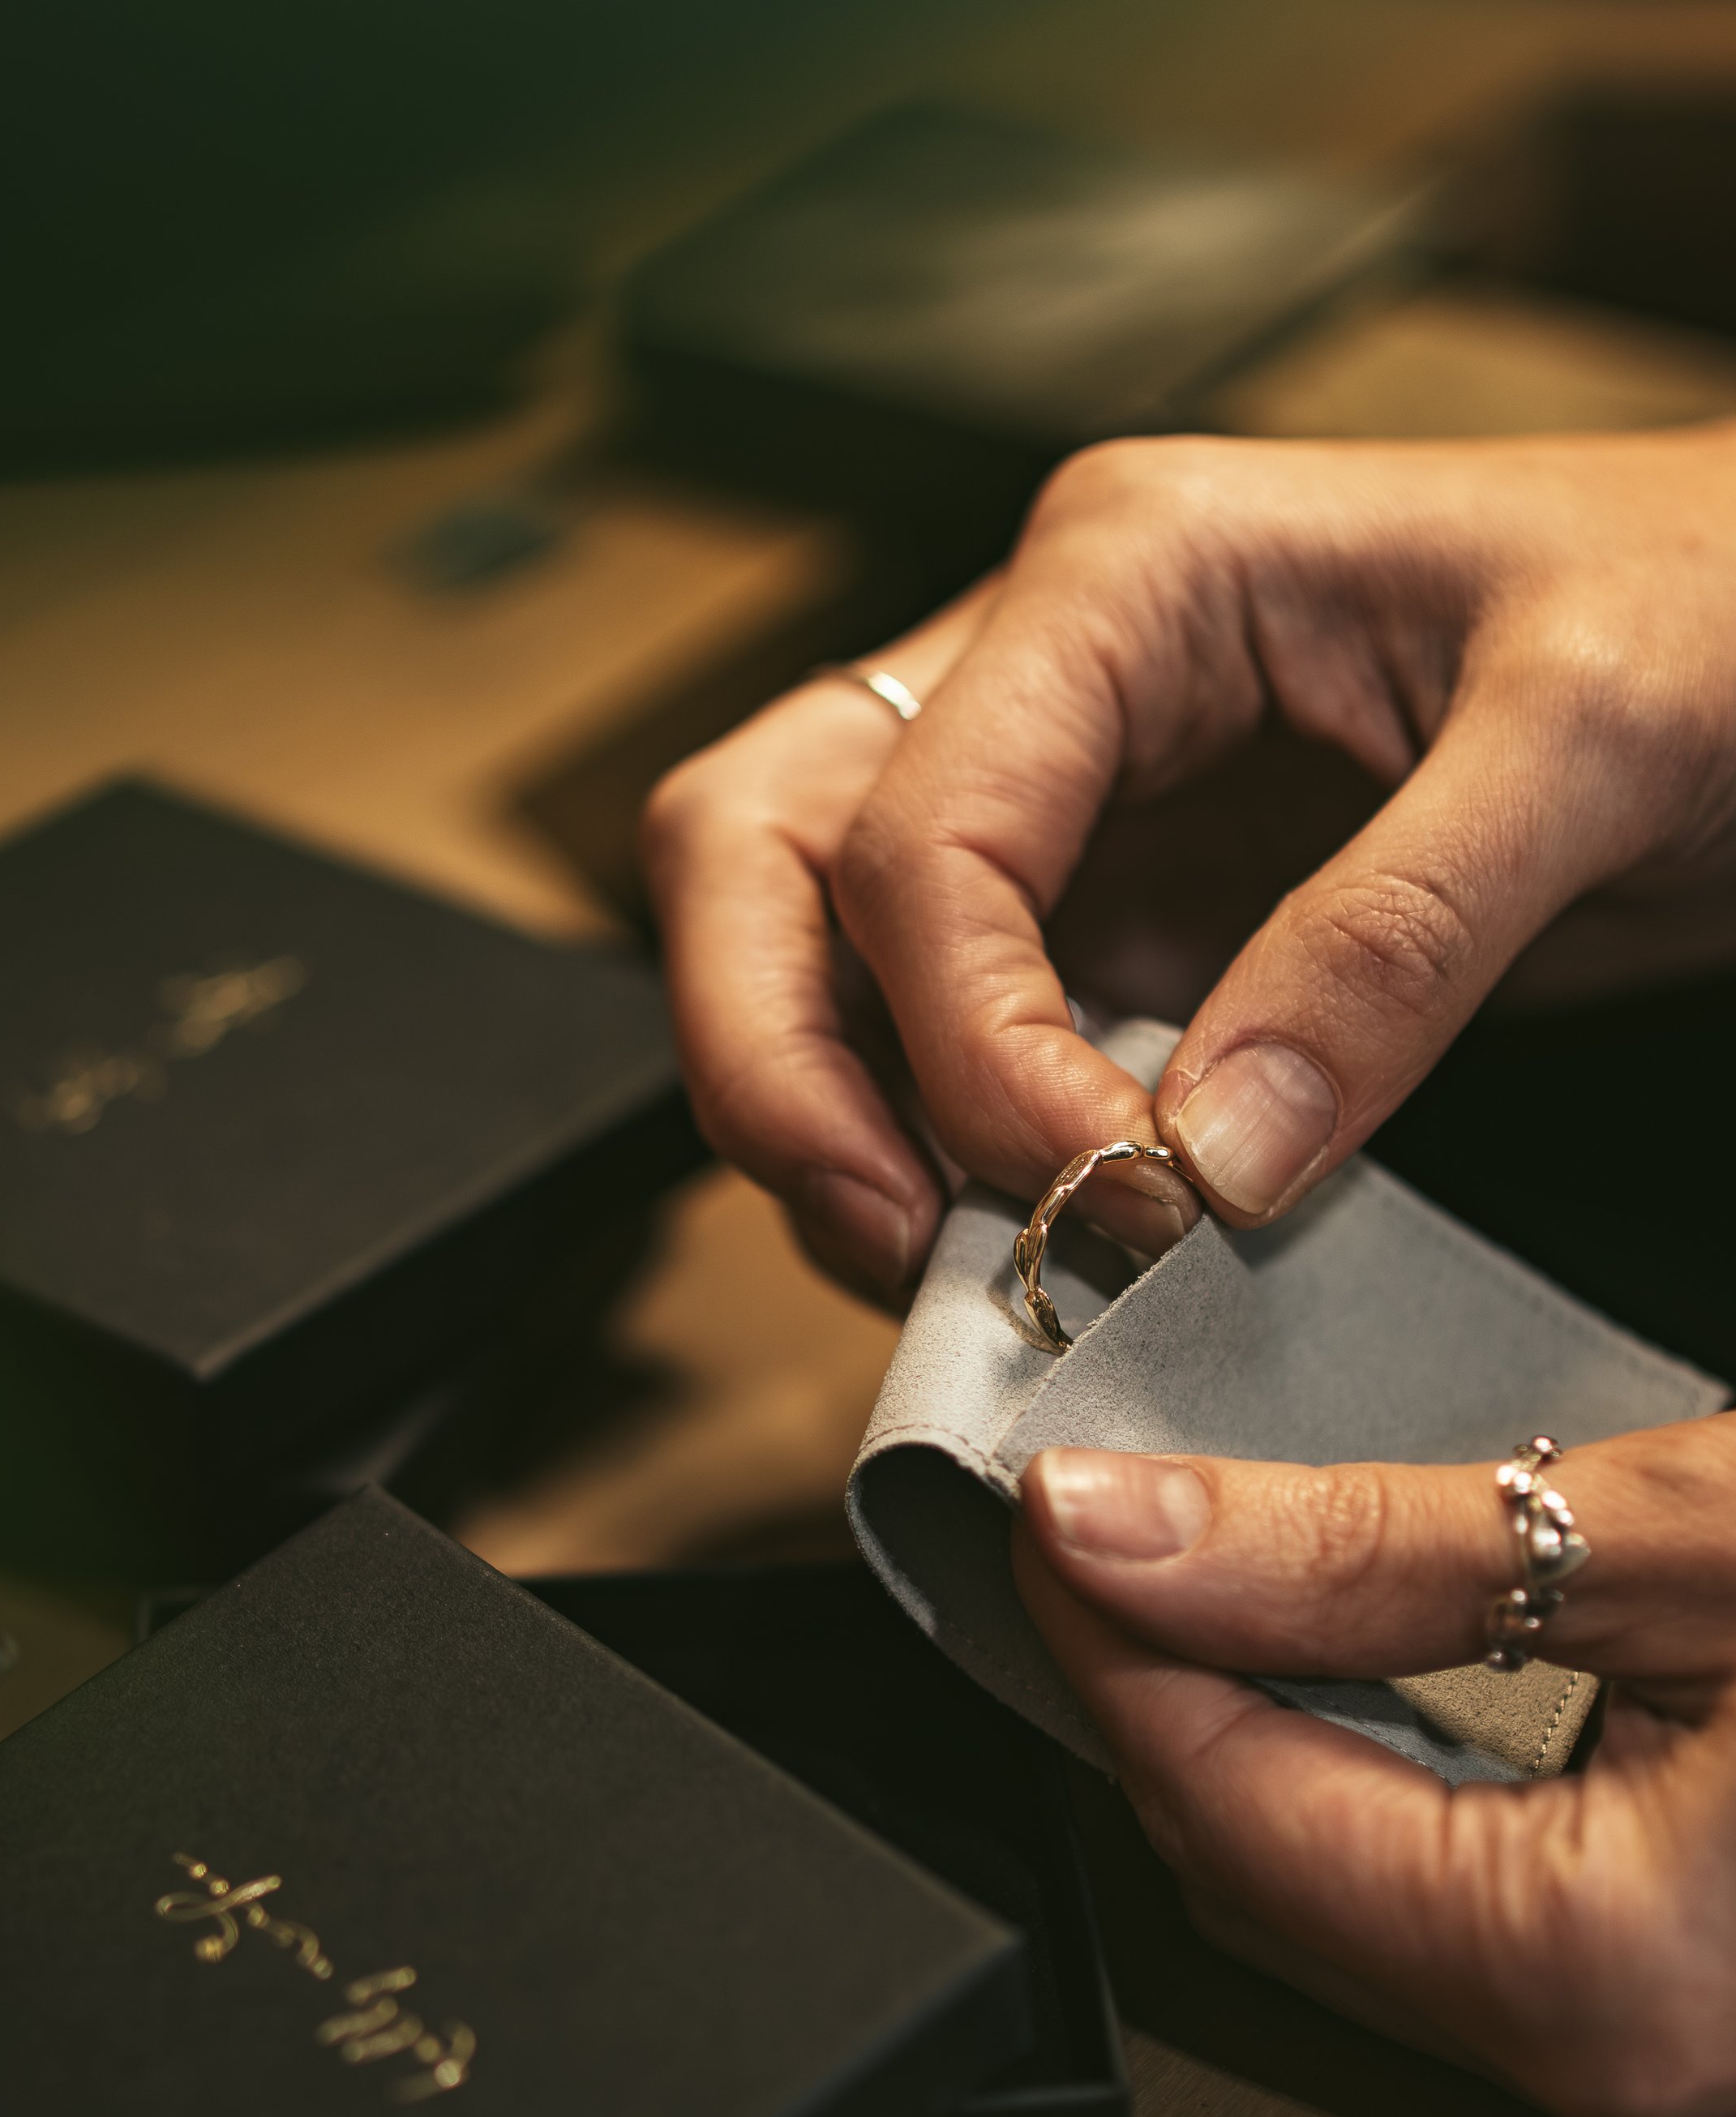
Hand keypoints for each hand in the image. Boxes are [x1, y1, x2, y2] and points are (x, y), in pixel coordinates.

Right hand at [645, 426, 1735, 1300]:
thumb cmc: (1727, 604)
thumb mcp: (1601, 736)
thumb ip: (1399, 937)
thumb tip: (1208, 1154)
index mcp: (1132, 571)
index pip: (922, 829)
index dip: (963, 1041)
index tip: (1097, 1193)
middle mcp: (1049, 670)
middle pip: (756, 851)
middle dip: (779, 1065)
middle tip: (896, 1245)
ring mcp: (1066, 799)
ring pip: (805, 947)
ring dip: (830, 1120)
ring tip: (952, 1268)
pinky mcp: (1113, 912)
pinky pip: (937, 1033)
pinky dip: (935, 1145)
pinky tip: (1018, 1234)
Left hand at [1010, 1415, 1735, 2116]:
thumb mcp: (1697, 1541)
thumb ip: (1382, 1552)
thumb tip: (1121, 1530)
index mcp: (1609, 1983)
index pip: (1233, 1814)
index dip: (1110, 1647)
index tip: (1043, 1514)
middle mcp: (1630, 2075)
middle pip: (1270, 1892)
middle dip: (1163, 1702)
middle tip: (1099, 1532)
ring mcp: (1669, 2072)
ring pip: (1354, 1925)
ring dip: (1262, 1755)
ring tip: (1203, 1586)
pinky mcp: (1694, 2023)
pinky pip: (1465, 1937)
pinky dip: (1383, 1807)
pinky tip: (1353, 1690)